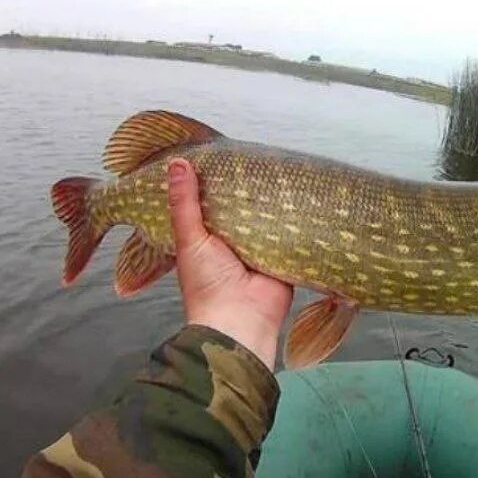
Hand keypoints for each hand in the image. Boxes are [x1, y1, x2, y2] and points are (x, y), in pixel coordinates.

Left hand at [167, 158, 292, 368]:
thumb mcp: (189, 239)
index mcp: (208, 238)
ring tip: (280, 171)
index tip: (221, 156)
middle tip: (257, 158)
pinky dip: (294, 221)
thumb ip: (184, 203)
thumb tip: (177, 164)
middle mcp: (235, 242)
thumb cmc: (207, 285)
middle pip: (242, 209)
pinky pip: (290, 233)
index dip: (216, 182)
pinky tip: (300, 197)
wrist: (240, 322)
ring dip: (272, 203)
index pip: (212, 203)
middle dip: (248, 190)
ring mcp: (261, 249)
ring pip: (267, 219)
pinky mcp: (285, 256)